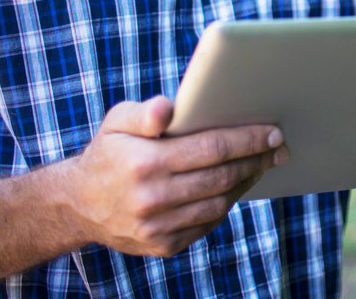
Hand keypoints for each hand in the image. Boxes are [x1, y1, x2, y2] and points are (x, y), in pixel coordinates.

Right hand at [64, 96, 285, 257]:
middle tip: (278, 148)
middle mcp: (152, 198)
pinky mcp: (162, 246)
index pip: (212, 148)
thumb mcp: (117, 122)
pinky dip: (226, 204)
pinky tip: (235, 186)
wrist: (77, 205)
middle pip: (222, 177)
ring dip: (246, 182)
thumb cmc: (108, 153)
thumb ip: (145, 112)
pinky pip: (207, 224)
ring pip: (219, 203)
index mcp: (145, 162)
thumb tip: (168, 108)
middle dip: (257, 160)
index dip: (248, 140)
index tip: (274, 132)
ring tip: (261, 164)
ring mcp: (157, 227)